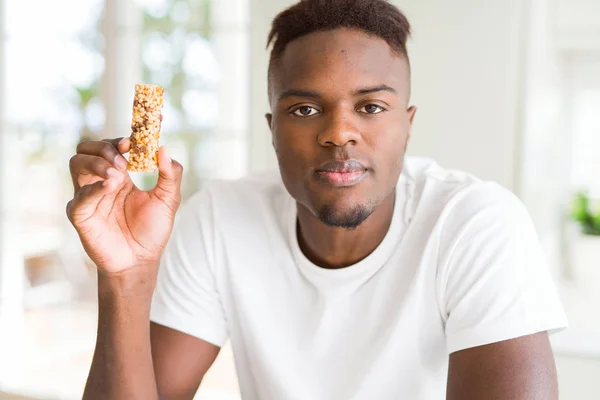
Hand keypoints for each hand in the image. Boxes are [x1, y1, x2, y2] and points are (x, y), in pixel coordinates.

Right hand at [66, 138, 183, 274]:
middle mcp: (100, 181)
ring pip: (76, 163)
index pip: (111, 146)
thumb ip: (170, 174)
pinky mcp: (80, 214)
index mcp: (119, 175)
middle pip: (86, 148)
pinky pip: (79, 196)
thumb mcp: (168, 199)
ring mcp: (87, 196)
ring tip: (118, 174)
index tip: (134, 141)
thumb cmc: (152, 230)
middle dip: (105, 148)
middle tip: (124, 160)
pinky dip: (94, 188)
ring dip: (97, 163)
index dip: (120, 140)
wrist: (141, 260)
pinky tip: (111, 186)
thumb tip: (164, 149)